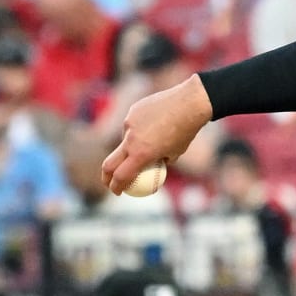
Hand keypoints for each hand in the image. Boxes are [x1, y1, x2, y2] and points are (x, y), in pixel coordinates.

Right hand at [102, 75, 212, 193]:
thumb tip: (151, 167)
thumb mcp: (174, 153)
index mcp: (141, 154)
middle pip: (109, 163)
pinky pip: (132, 125)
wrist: (189, 104)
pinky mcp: (131, 112)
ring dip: (134, 145)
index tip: (117, 192)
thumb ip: (159, 161)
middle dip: (106, 176)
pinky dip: (140, 129)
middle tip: (109, 181)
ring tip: (158, 135)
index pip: (121, 176)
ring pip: (126, 140)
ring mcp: (129, 124)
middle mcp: (131, 140)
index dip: (116, 187)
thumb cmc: (185, 132)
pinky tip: (157, 121)